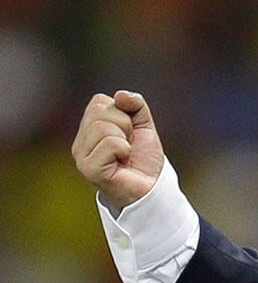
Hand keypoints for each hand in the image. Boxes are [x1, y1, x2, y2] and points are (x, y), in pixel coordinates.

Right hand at [71, 90, 164, 211]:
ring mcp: (81, 155)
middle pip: (100, 111)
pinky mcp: (89, 168)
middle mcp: (81, 141)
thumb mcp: (144, 125)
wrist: (152, 187)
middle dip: (125, 125)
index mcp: (89, 128)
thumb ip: (135, 104)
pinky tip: (123, 162)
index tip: (130, 133)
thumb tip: (120, 95)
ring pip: (104, 127)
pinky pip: (110, 143)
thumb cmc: (144, 159)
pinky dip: (124, 150)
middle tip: (129, 145)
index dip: (124, 113)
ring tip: (125, 155)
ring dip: (125, 139)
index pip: (99, 101)